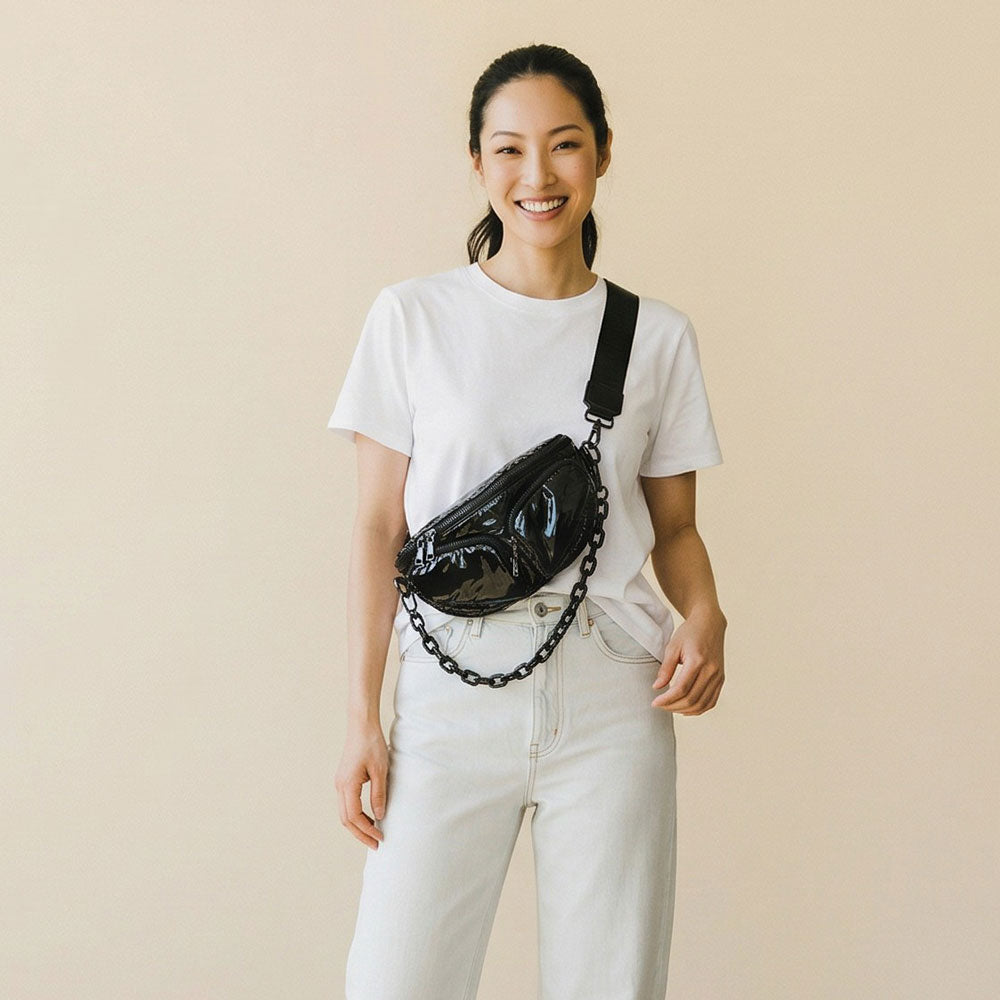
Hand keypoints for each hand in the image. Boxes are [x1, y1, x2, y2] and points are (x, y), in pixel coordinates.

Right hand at [335, 720, 387, 849]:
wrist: (361, 725)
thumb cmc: (371, 744)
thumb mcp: (380, 770)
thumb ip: (379, 795)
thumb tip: (379, 817)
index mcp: (347, 785)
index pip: (354, 817)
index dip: (367, 830)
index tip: (380, 838)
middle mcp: (340, 786)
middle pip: (346, 819)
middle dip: (360, 834)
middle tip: (376, 844)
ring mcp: (340, 783)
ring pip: (345, 813)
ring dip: (358, 826)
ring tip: (373, 833)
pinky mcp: (344, 779)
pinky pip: (347, 804)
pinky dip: (356, 815)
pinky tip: (369, 817)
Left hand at [651, 607, 725, 714]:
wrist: (710, 624)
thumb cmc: (689, 633)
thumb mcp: (673, 646)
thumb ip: (666, 668)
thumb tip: (657, 687)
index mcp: (698, 661)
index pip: (681, 689)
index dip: (667, 699)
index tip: (654, 702)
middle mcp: (711, 671)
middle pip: (692, 699)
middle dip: (673, 706)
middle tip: (659, 705)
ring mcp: (718, 676)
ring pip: (702, 704)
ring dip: (685, 710)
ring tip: (670, 707)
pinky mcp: (721, 679)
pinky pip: (711, 701)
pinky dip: (699, 709)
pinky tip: (686, 709)